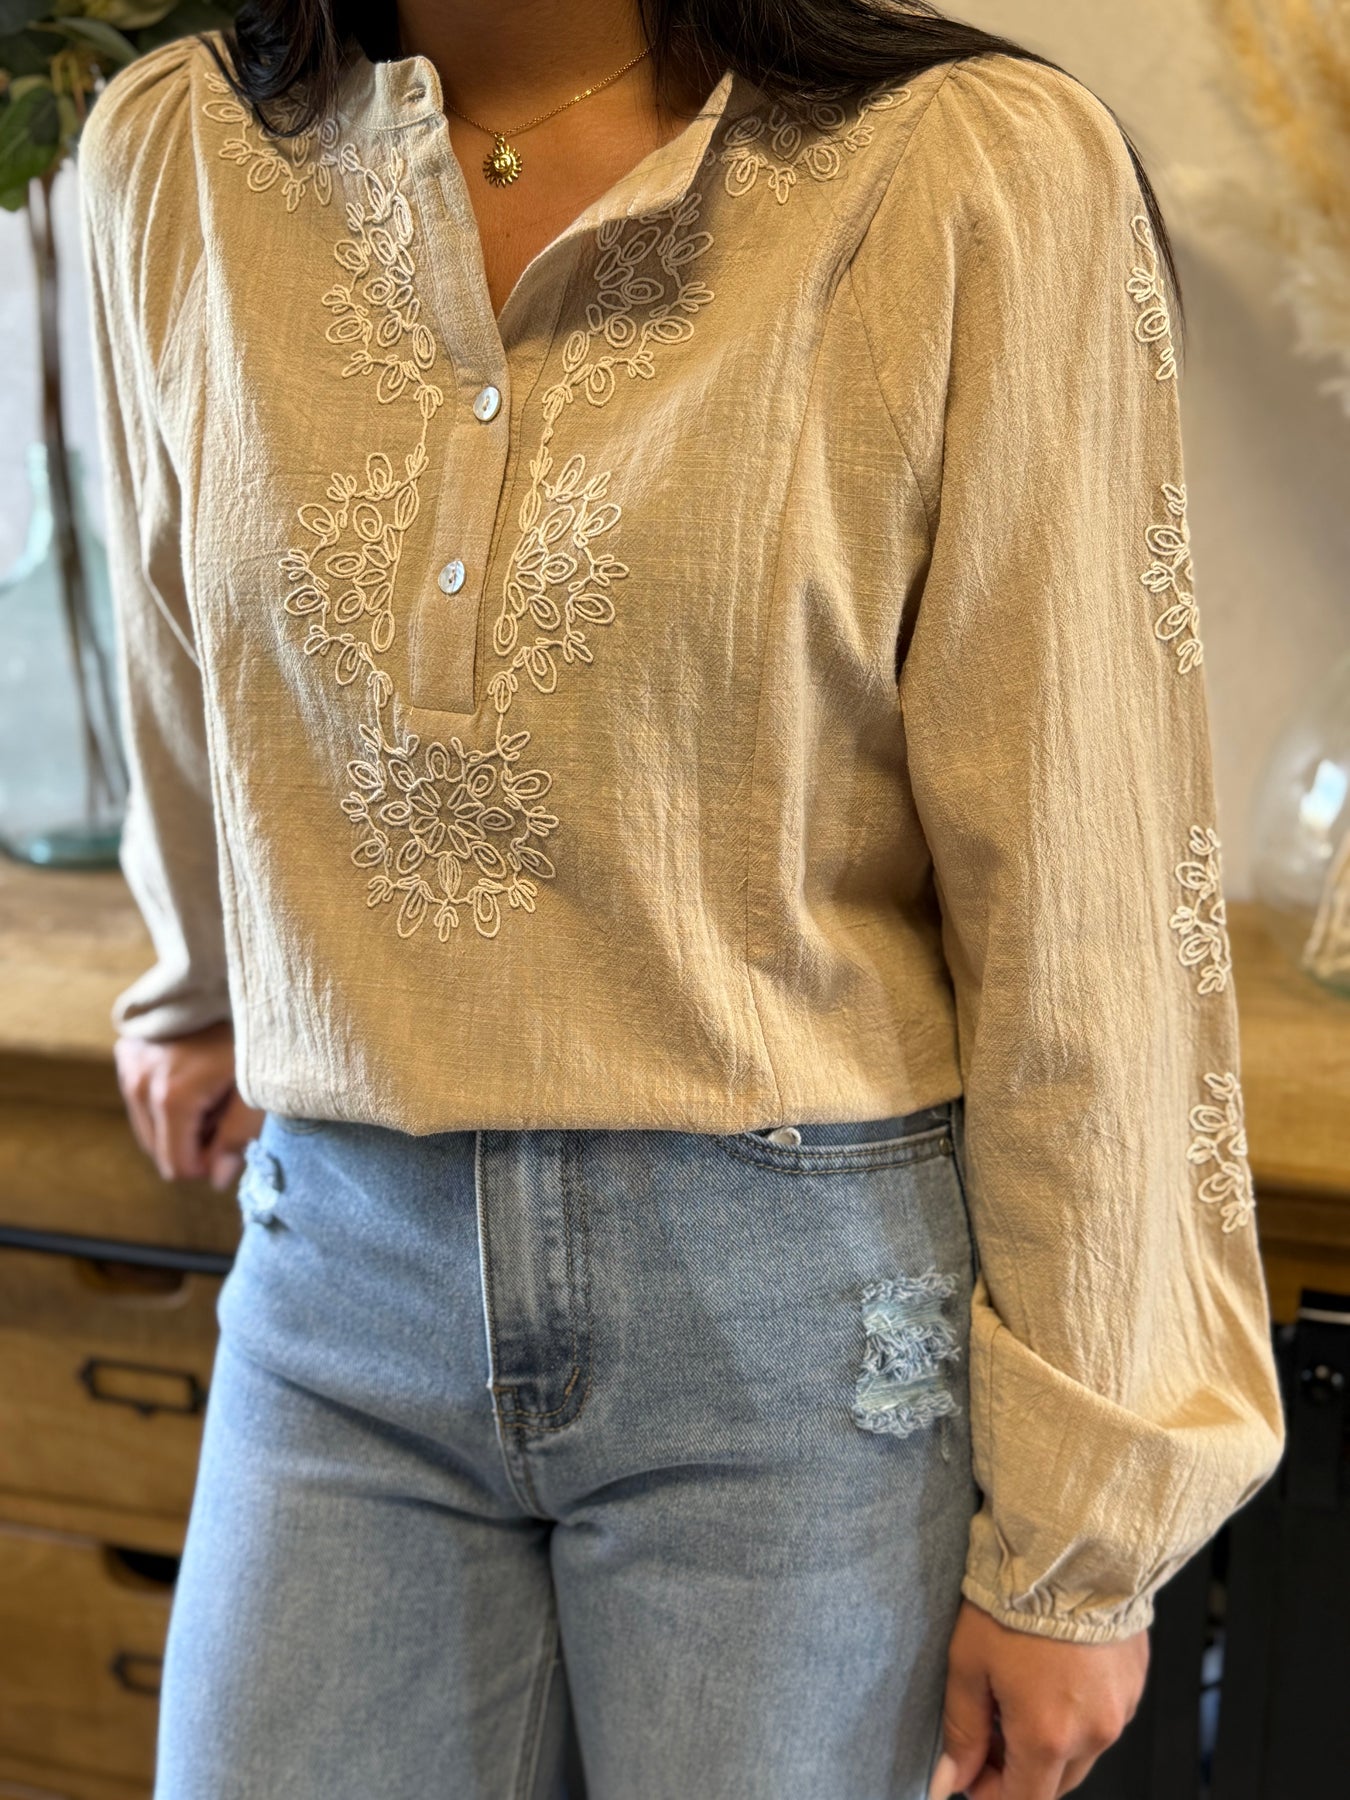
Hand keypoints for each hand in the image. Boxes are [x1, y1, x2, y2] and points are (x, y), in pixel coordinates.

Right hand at [114, 1019, 265, 1189]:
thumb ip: (238, 1139)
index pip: (176, 1167)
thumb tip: (217, 1179)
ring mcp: (129, 1064)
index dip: (208, 1163)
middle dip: (193, 1140)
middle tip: (224, 1107)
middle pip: (158, 1149)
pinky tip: (193, 1070)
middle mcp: (139, 1083)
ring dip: (178, 1118)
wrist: (225, 973)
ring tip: (211, 1085)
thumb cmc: (251, 1032)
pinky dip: (165, 1095)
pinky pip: (141, 1094)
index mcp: (171, 1098)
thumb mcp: (258, 1089)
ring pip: (148, 1124)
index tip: (231, 1136)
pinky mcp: (127, 1048)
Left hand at [928, 1597, 1148, 1799]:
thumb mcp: (968, 1663)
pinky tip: (1055, 1674)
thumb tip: (954, 1777)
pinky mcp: (1135, 1683)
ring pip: (1082, 1752)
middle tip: (989, 1729)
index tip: (973, 1776)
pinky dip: (1078, 1712)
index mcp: (1048, 1737)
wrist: (1073, 1548)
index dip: (992, 1796)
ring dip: (1051, 1742)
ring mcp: (1121, 1710)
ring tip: (1021, 1693)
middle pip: (1054, 1782)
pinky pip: (1104, 1717)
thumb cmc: (1016, 1600)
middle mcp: (1093, 1733)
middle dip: (1019, 1769)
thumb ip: (963, 1730)